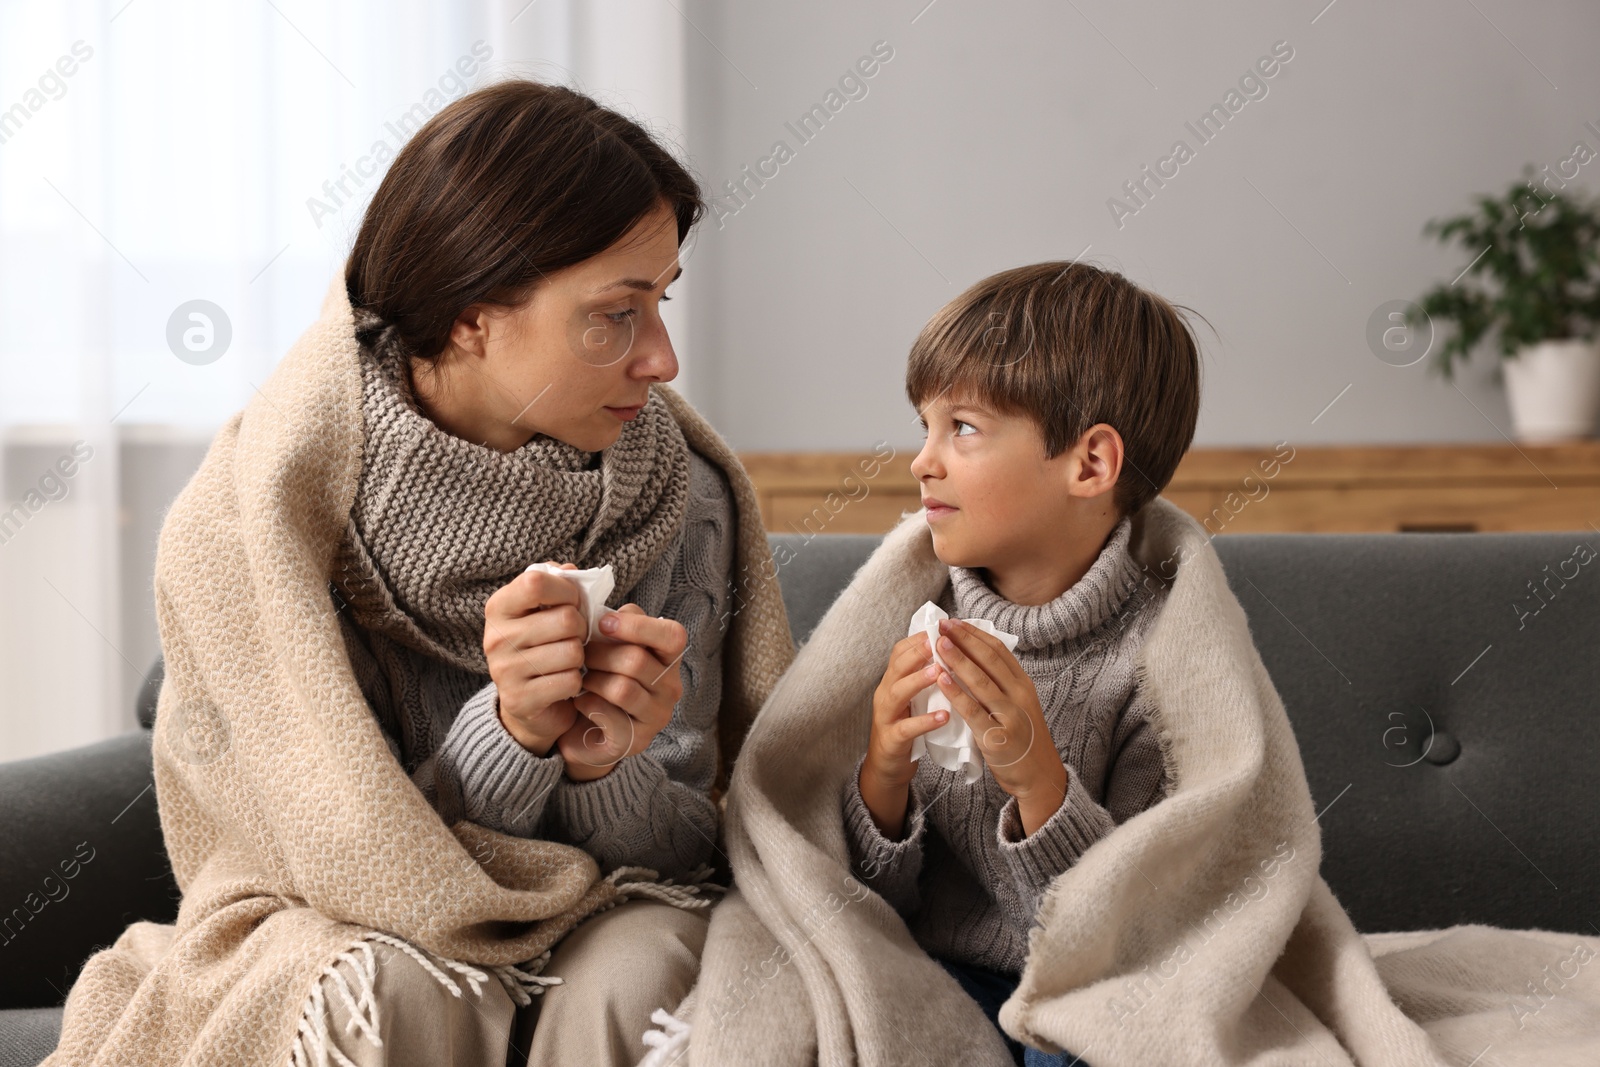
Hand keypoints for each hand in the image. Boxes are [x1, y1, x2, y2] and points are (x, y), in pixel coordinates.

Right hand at [482, 561, 585, 755]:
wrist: (528, 702)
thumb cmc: (542, 645)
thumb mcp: (545, 609)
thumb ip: (558, 584)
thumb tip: (570, 570)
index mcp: (499, 608)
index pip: (536, 583)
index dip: (567, 590)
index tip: (573, 602)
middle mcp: (495, 638)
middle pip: (566, 620)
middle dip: (581, 629)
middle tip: (574, 638)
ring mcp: (504, 671)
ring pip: (571, 652)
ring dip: (579, 658)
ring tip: (567, 661)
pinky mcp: (519, 700)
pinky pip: (569, 681)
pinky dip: (576, 683)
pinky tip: (563, 682)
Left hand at [556, 603, 687, 781]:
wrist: (587, 729)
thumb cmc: (600, 677)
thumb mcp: (610, 645)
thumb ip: (616, 624)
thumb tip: (608, 613)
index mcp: (669, 658)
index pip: (673, 635)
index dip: (637, 626)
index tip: (602, 624)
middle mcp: (671, 687)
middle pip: (636, 660)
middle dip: (599, 654)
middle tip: (581, 656)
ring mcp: (657, 717)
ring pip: (622, 689)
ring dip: (592, 680)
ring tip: (581, 680)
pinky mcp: (637, 741)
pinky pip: (610, 717)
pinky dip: (587, 705)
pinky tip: (579, 702)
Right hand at [858, 632, 946, 838]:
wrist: (888, 766)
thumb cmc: (908, 726)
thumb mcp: (915, 697)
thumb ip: (926, 676)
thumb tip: (951, 650)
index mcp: (893, 680)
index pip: (902, 650)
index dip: (920, 638)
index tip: (943, 628)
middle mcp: (886, 693)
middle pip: (897, 666)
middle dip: (918, 652)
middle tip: (940, 642)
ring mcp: (886, 716)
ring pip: (897, 692)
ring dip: (918, 680)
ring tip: (939, 672)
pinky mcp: (891, 740)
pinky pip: (906, 728)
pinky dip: (925, 721)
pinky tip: (944, 716)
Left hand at [932, 618, 1067, 835]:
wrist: (1039, 776)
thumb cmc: (1022, 738)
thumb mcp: (1018, 705)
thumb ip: (1001, 683)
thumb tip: (974, 657)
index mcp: (1023, 684)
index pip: (998, 650)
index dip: (975, 634)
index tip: (954, 622)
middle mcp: (1020, 695)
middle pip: (990, 660)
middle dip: (964, 640)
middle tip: (941, 625)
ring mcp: (1011, 716)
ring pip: (982, 681)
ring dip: (958, 660)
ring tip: (938, 644)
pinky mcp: (998, 737)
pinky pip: (974, 711)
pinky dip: (956, 693)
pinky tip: (941, 679)